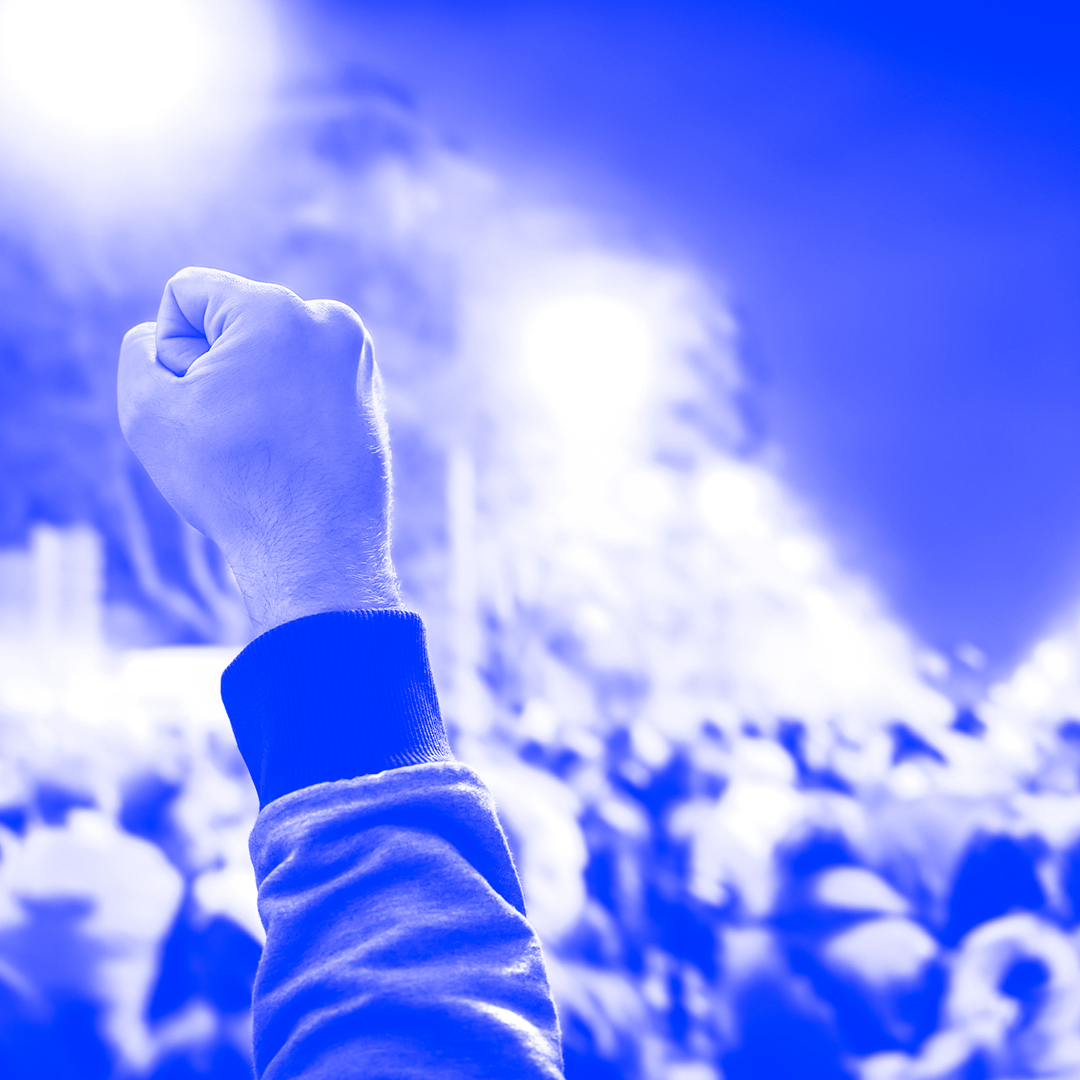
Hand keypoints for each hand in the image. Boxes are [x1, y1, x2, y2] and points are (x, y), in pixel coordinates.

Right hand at [118, 267, 399, 633]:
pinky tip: (290, 452)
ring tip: (263, 442)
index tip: (194, 400)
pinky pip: (305, 382)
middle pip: (233, 322)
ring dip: (250, 388)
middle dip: (215, 368)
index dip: (169, 349)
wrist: (316, 550)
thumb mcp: (148, 411)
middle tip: (231, 430)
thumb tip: (161, 339)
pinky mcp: (370, 394)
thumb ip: (138, 352)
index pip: (187, 294)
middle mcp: (329, 321)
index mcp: (276, 310)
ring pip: (270, 354)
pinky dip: (287, 408)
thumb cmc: (234, 483)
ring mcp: (357, 359)